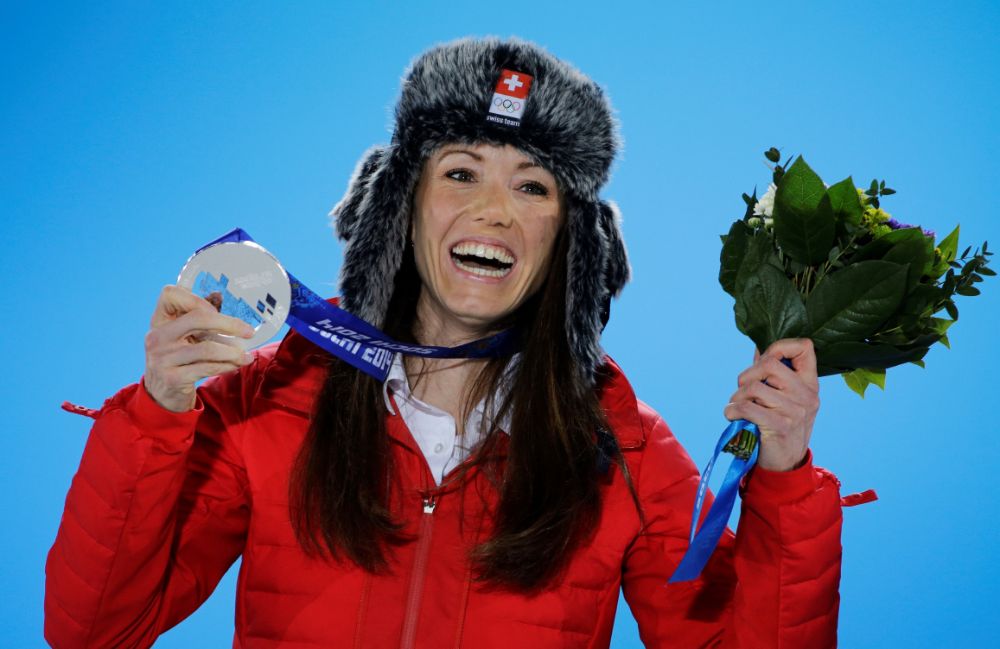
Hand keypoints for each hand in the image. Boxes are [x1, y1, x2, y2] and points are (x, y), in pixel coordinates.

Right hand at [144, 285, 254, 411]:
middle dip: (228, 324)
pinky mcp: (173, 378)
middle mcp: (157, 337)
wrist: (161, 394)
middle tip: (248, 332)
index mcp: (158, 321)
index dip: (196, 299)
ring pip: (207, 348)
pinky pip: (208, 368)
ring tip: (246, 355)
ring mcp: (162, 358)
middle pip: (197, 318)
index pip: (170, 294)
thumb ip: (198, 315)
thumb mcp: (182, 335)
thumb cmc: (177, 358)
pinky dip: (227, 365)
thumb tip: (218, 294)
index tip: (215, 310)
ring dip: (233, 352)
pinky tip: (237, 364)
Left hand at [723, 338, 819, 471]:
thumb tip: (758, 346)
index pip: (804, 347)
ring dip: (737, 397)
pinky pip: (746, 408)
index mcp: (810, 384)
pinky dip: (731, 411)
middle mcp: (806, 395)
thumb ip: (772, 374)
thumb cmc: (780, 425)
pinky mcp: (779, 426)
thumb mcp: (785, 398)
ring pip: (753, 387)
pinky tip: (732, 416)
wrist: (785, 464)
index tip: (763, 359)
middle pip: (769, 363)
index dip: (779, 346)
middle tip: (743, 390)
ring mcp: (795, 411)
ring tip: (737, 406)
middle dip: (747, 375)